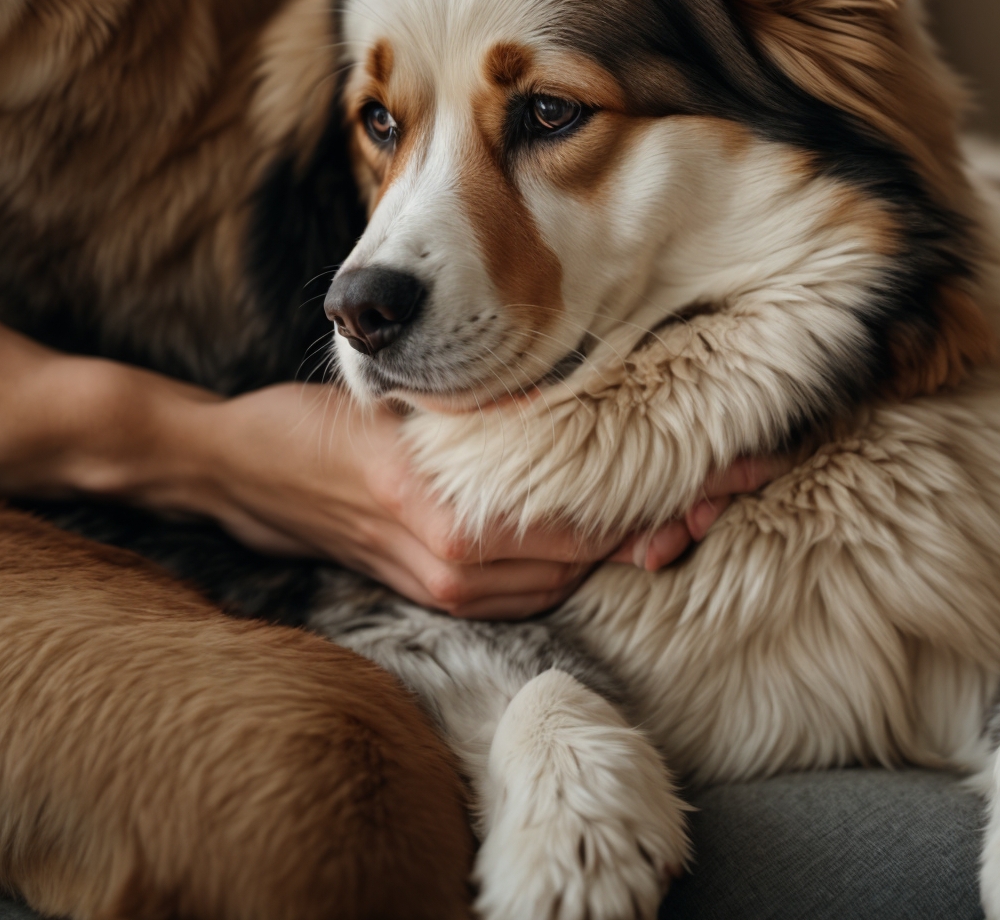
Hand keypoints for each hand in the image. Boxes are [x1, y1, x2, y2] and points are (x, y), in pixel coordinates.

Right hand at [200, 383, 784, 618]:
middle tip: (756, 472)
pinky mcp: (442, 593)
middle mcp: (464, 572)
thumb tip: (586, 415)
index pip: (596, 518)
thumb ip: (494, 425)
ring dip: (640, 535)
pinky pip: (537, 580)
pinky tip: (626, 524)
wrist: (243, 471)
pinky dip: (585, 551)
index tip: (743, 465)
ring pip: (574, 569)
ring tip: (711, 497)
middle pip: (598, 550)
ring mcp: (453, 592)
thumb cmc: (319, 423)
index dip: (676, 493)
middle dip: (681, 513)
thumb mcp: (408, 405)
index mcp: (460, 526)